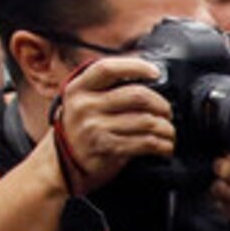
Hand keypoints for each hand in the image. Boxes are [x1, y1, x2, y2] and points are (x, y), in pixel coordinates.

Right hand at [49, 58, 173, 192]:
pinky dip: (163, 145)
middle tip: (166, 111)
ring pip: (146, 121)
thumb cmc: (79, 130)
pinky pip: (146, 142)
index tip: (154, 72)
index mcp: (78, 88)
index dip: (135, 66)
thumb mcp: (82, 102)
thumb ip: (105, 89)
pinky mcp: (107, 147)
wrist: (61, 164)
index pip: (108, 68)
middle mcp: (85, 105)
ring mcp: (95, 127)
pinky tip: (165, 146)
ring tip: (168, 131)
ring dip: (166, 128)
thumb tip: (145, 78)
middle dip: (161, 104)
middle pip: (137, 95)